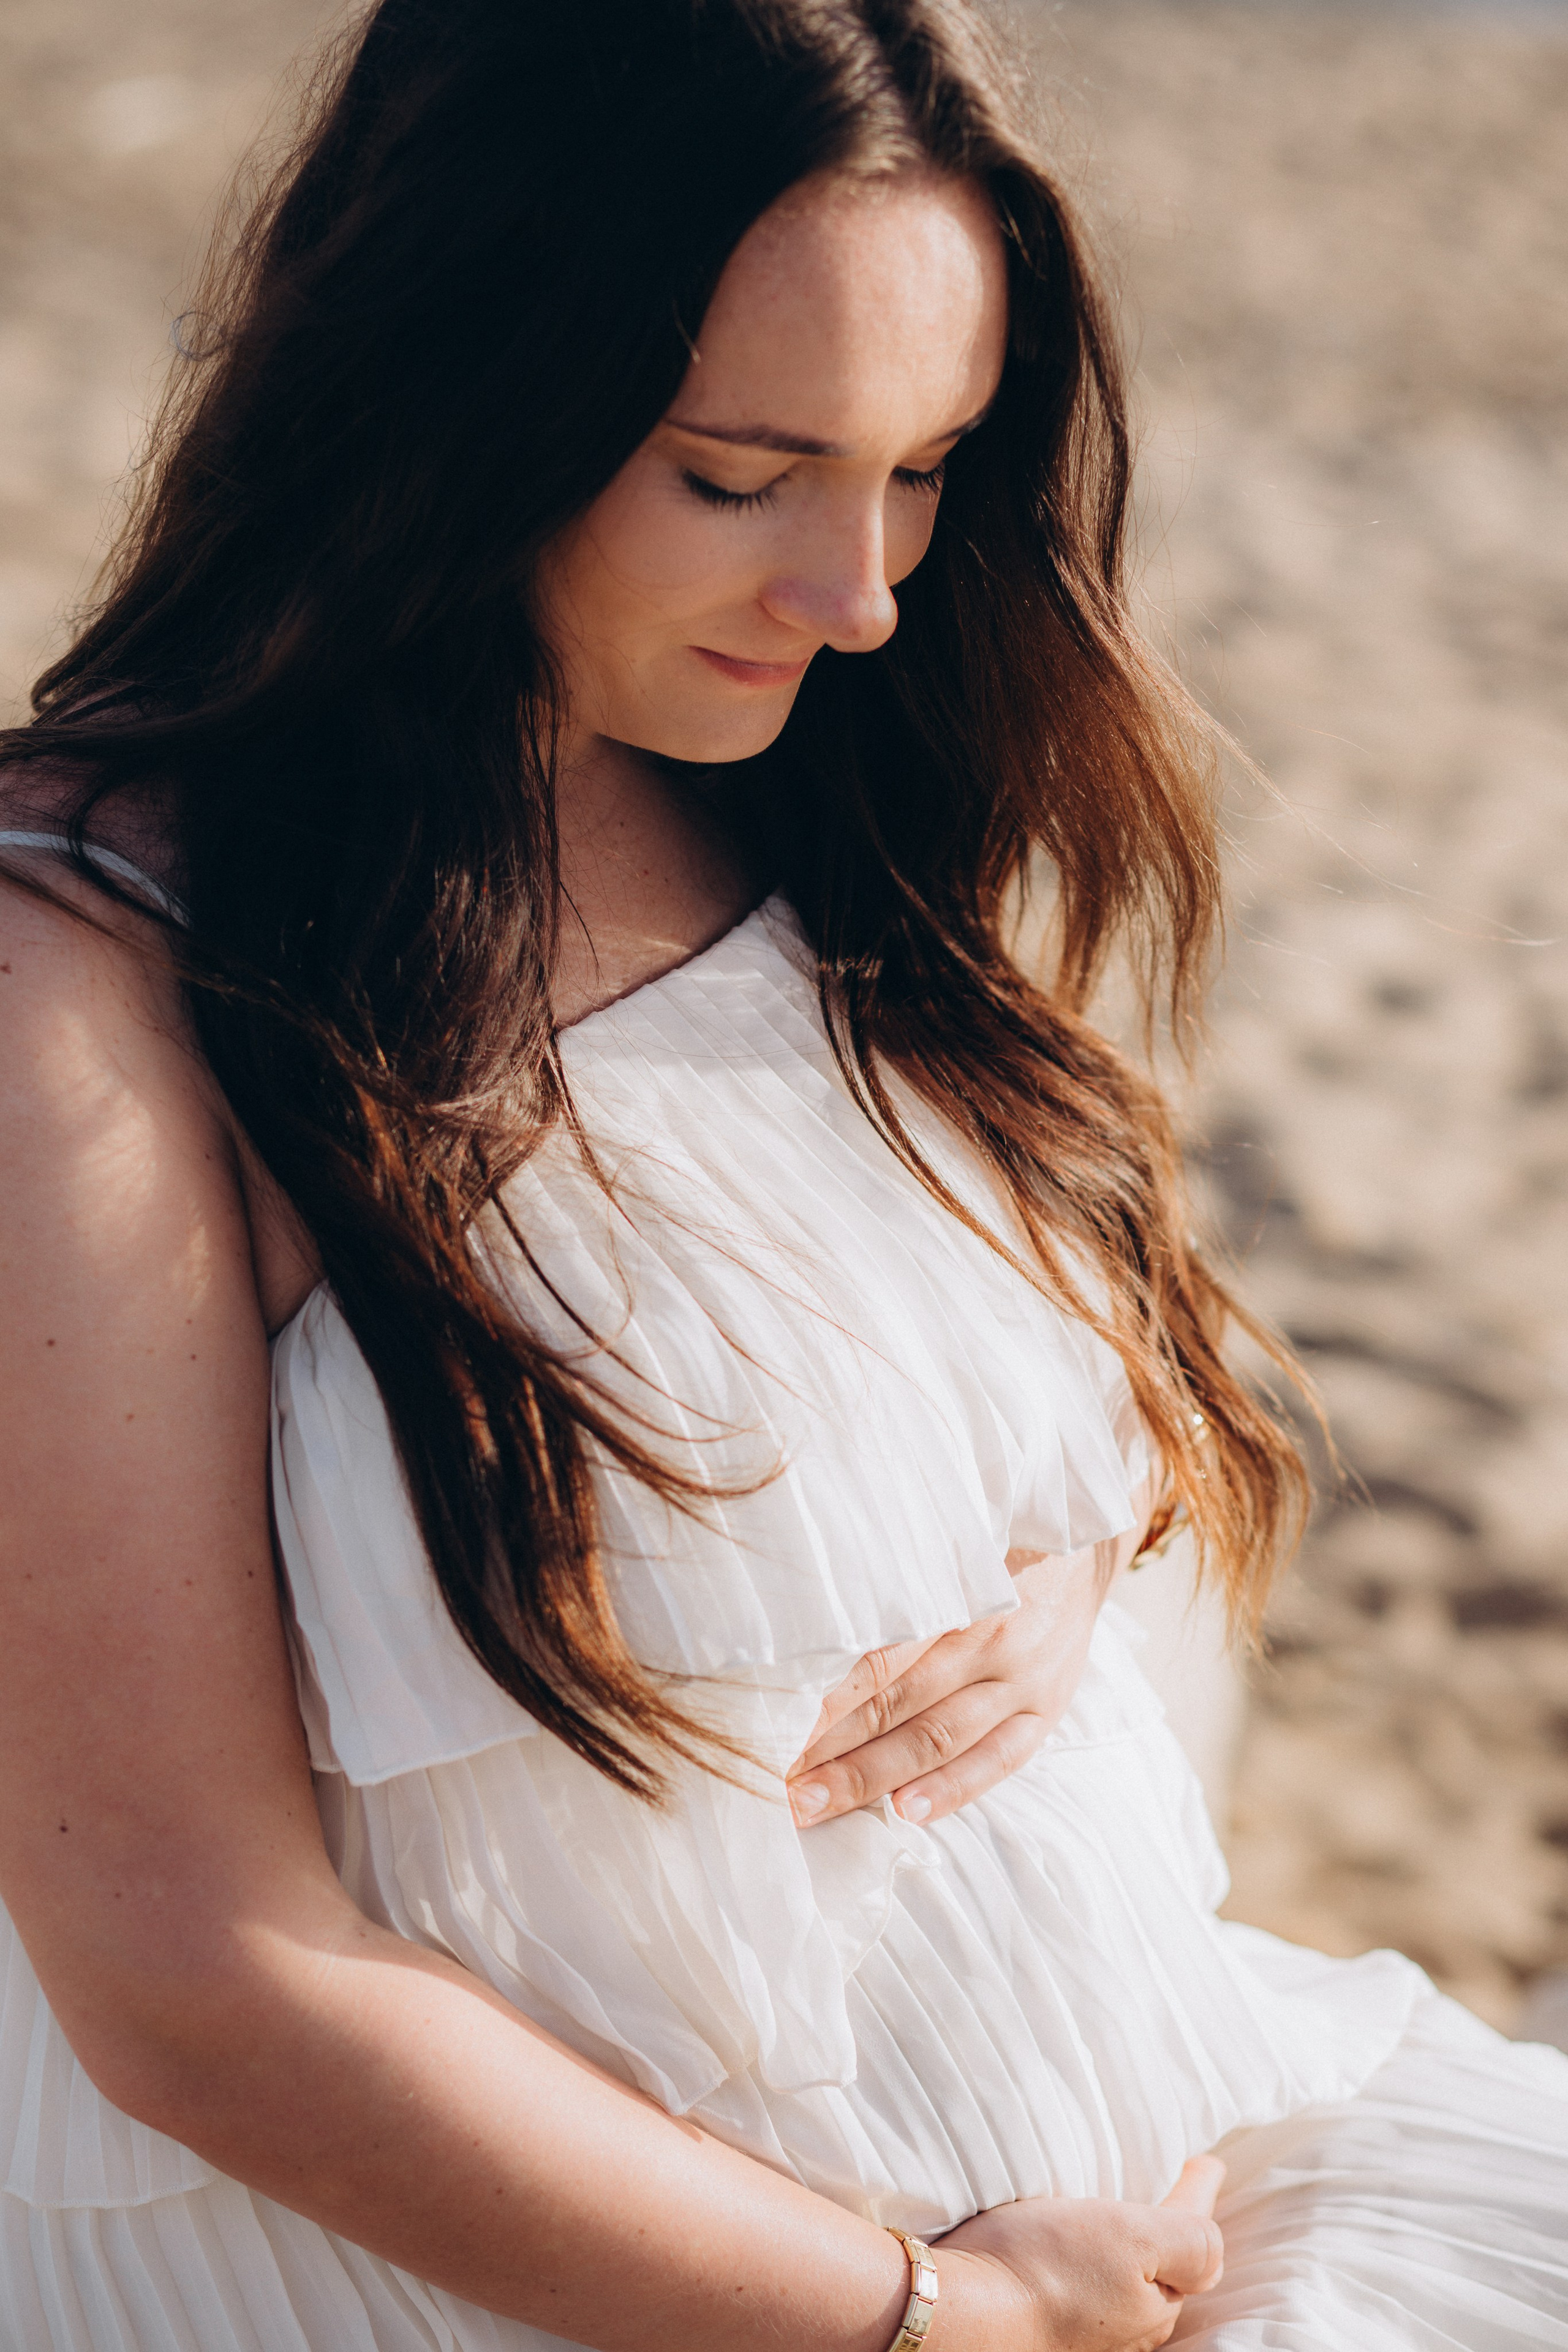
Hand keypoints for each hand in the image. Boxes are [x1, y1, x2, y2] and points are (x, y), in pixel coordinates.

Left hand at [786, 1534, 1131, 1831]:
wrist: (1083, 1551)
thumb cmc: (996, 1549)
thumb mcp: (948, 1553)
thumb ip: (896, 1594)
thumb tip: (818, 1637)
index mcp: (955, 1594)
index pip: (879, 1657)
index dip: (826, 1699)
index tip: (776, 1730)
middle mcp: (988, 1639)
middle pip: (899, 1704)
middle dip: (835, 1750)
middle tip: (783, 1786)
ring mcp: (1021, 1681)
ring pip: (939, 1738)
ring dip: (876, 1776)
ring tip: (822, 1804)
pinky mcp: (1044, 1712)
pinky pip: (997, 1761)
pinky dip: (952, 1789)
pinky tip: (907, 1812)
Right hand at [938, 2155, 1225, 2351]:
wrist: (962, 2310)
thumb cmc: (1046, 2268)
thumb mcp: (1136, 2238)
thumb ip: (1190, 2240)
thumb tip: (1217, 2244)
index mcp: (1157, 2306)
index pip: (1195, 2239)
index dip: (1199, 2190)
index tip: (1206, 2159)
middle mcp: (1127, 2329)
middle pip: (1164, 2269)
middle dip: (1170, 2229)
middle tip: (1167, 2182)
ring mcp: (1085, 2333)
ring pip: (1125, 2283)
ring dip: (1128, 2249)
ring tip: (1119, 2211)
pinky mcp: (1045, 2325)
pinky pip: (1085, 2289)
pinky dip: (1091, 2264)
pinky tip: (1073, 2249)